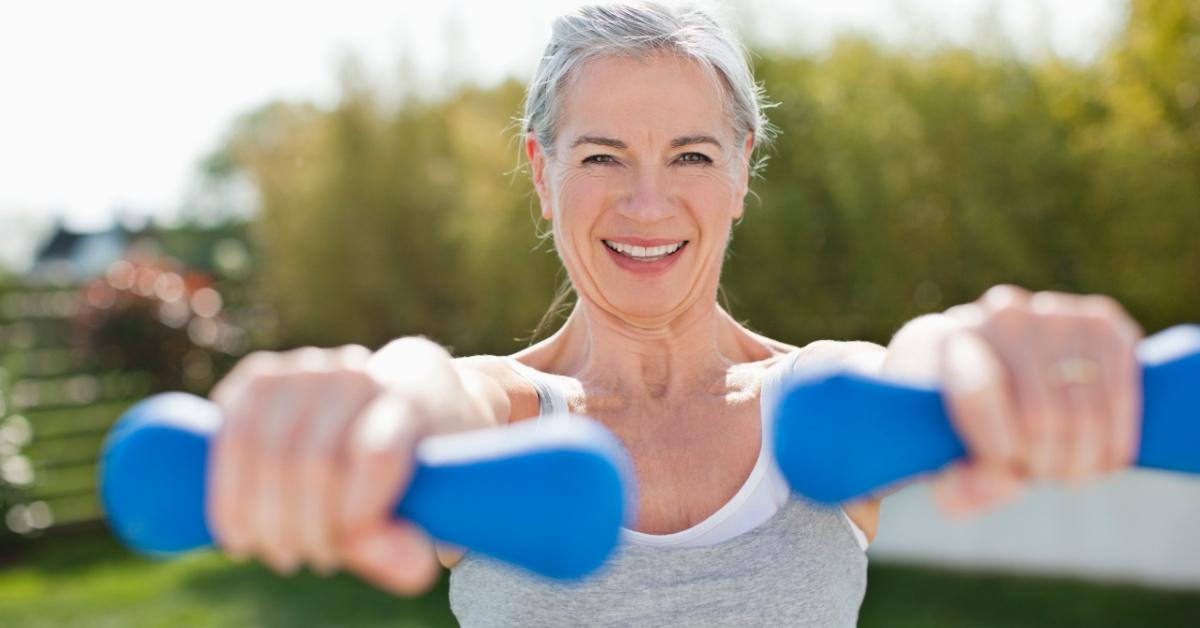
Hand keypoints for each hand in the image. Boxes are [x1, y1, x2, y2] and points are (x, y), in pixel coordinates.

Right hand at [207, 338, 466, 594]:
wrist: (386, 401)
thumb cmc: (405, 467)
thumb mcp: (423, 508)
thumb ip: (409, 546)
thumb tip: (407, 567)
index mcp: (411, 397)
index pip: (378, 456)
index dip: (357, 514)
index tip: (349, 544)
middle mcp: (357, 374)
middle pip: (314, 463)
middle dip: (306, 531)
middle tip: (316, 560)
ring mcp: (305, 369)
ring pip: (266, 452)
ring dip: (263, 521)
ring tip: (282, 554)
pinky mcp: (259, 377)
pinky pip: (230, 438)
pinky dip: (229, 499)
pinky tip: (240, 536)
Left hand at [932, 285, 1142, 515]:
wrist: (993, 370)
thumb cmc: (956, 423)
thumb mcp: (940, 461)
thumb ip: (956, 487)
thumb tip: (1001, 484)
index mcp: (935, 341)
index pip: (976, 393)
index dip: (996, 444)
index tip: (1005, 465)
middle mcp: (996, 317)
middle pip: (1039, 415)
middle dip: (1043, 464)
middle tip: (1037, 474)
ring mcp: (1052, 314)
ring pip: (1084, 411)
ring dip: (1080, 461)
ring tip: (1065, 471)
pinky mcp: (1101, 322)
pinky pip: (1121, 395)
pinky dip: (1115, 441)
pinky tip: (1102, 458)